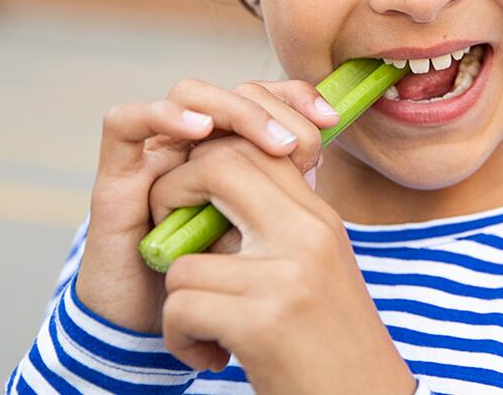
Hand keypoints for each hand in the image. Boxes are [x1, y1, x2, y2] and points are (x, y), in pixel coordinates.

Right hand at [75, 78, 338, 333]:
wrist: (152, 338)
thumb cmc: (216, 289)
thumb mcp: (264, 240)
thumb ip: (283, 201)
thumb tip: (320, 167)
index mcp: (233, 154)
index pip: (264, 97)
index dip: (296, 98)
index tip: (332, 119)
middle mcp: (194, 147)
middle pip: (231, 91)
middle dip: (272, 108)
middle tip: (301, 147)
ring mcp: (154, 157)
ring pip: (188, 95)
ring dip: (234, 111)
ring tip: (272, 145)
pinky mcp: (115, 176)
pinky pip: (123, 123)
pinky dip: (163, 116)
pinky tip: (200, 131)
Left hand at [150, 136, 415, 393]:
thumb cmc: (330, 346)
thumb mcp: (315, 270)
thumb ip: (274, 229)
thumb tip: (207, 195)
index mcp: (319, 218)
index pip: (255, 146)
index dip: (206, 162)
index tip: (194, 204)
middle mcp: (307, 235)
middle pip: (217, 165)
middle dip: (171, 194)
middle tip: (172, 241)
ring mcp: (285, 276)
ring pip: (182, 259)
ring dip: (177, 303)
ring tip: (206, 331)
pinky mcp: (261, 323)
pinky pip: (180, 308)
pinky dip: (180, 339)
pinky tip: (212, 357)